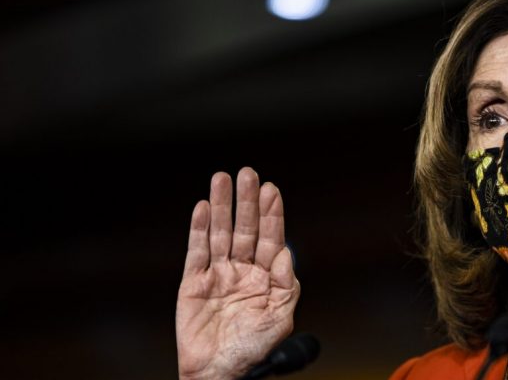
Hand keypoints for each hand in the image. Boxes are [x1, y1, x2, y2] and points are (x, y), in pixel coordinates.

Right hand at [176, 168, 299, 379]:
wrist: (220, 374)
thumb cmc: (254, 351)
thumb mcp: (281, 318)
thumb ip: (287, 285)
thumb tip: (287, 253)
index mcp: (266, 277)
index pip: (271, 238)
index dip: (271, 214)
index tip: (271, 190)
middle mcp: (242, 271)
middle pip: (245, 228)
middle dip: (246, 201)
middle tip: (247, 174)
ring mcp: (218, 275)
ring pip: (220, 233)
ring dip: (221, 206)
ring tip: (221, 179)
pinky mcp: (193, 283)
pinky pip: (196, 252)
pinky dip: (197, 229)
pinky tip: (201, 207)